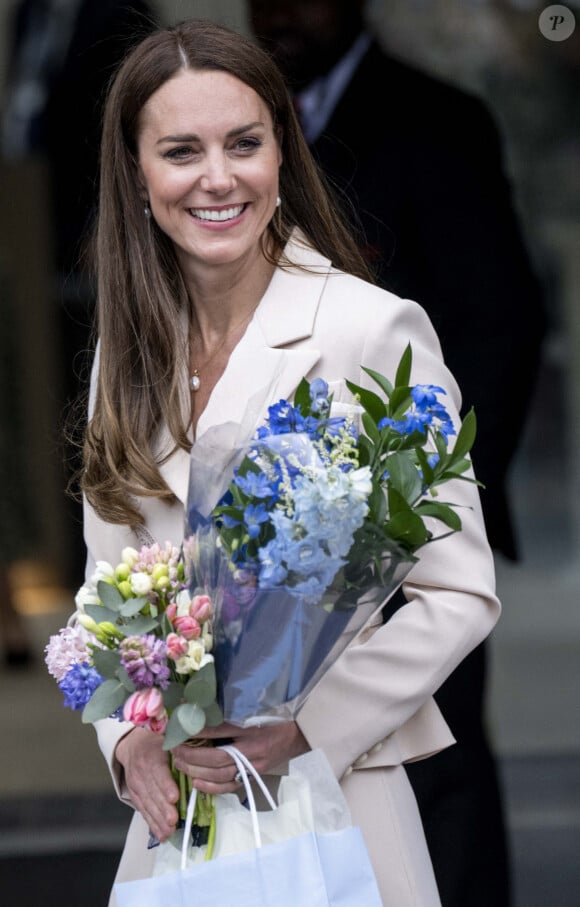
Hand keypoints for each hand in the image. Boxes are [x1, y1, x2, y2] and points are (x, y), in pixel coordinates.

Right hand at [115, 727, 178, 841]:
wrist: (131, 745)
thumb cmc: (156, 742)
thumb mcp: (166, 738)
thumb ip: (180, 745)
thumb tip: (199, 753)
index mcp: (151, 756)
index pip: (158, 772)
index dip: (166, 786)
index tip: (175, 797)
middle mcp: (141, 772)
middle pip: (153, 793)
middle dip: (163, 809)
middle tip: (174, 821)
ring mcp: (136, 785)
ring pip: (147, 805)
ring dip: (158, 820)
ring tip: (169, 832)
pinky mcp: (134, 795)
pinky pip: (142, 811)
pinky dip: (151, 824)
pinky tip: (161, 834)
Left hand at [172, 721, 309, 794]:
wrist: (298, 735)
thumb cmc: (275, 717)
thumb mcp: (255, 708)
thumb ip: (230, 711)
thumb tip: (201, 708)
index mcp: (252, 728)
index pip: (220, 730)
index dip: (198, 730)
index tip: (180, 727)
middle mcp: (252, 750)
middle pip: (217, 757)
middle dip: (192, 755)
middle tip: (175, 749)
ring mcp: (253, 766)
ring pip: (221, 774)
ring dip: (197, 770)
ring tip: (180, 764)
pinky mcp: (253, 776)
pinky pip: (230, 786)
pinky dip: (212, 787)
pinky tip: (196, 782)